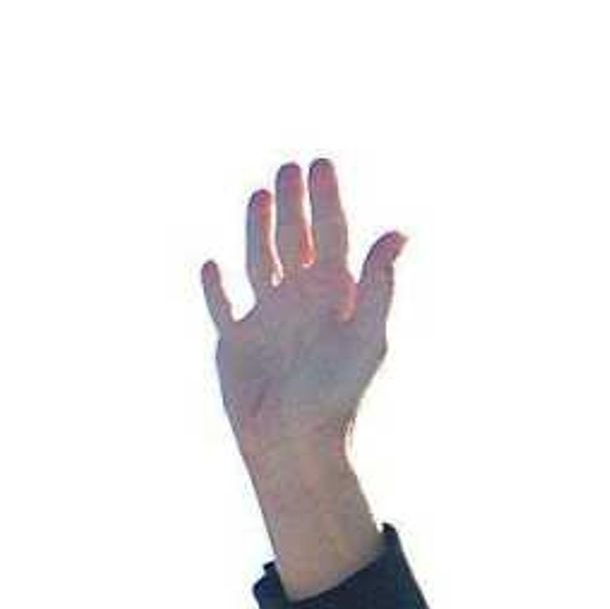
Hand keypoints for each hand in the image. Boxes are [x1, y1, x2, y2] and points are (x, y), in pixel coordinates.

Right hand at [202, 158, 404, 466]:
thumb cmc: (337, 395)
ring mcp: (267, 321)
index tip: (320, 164)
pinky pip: (223, 308)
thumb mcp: (366, 335)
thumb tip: (399, 233)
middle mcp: (301, 303)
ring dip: (257, 229)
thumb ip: (379, 284)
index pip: (332, 237)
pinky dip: (214, 287)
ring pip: (260, 262)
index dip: (327, 200)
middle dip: (293, 205)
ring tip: (258, 194)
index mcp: (334, 298)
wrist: (295, 445)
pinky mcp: (235, 344)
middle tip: (290, 167)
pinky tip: (210, 264)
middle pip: (296, 241)